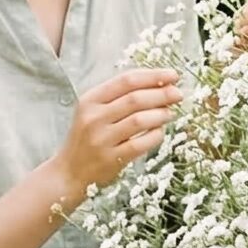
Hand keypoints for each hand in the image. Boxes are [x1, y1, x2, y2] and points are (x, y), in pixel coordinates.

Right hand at [53, 67, 182, 196]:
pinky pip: (141, 144)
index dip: (153, 76)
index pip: (126, 80)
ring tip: (170, 113)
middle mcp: (93, 117)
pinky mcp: (110, 159)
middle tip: (178, 94)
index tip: (173, 75)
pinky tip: (160, 132)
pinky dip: (155, 135)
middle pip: (135, 99)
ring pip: (140, 120)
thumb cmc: (88, 137)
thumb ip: (121, 97)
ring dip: (161, 114)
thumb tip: (160, 85)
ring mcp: (101, 139)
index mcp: (90, 100)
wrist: (68, 172)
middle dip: (162, 94)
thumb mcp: (94, 111)